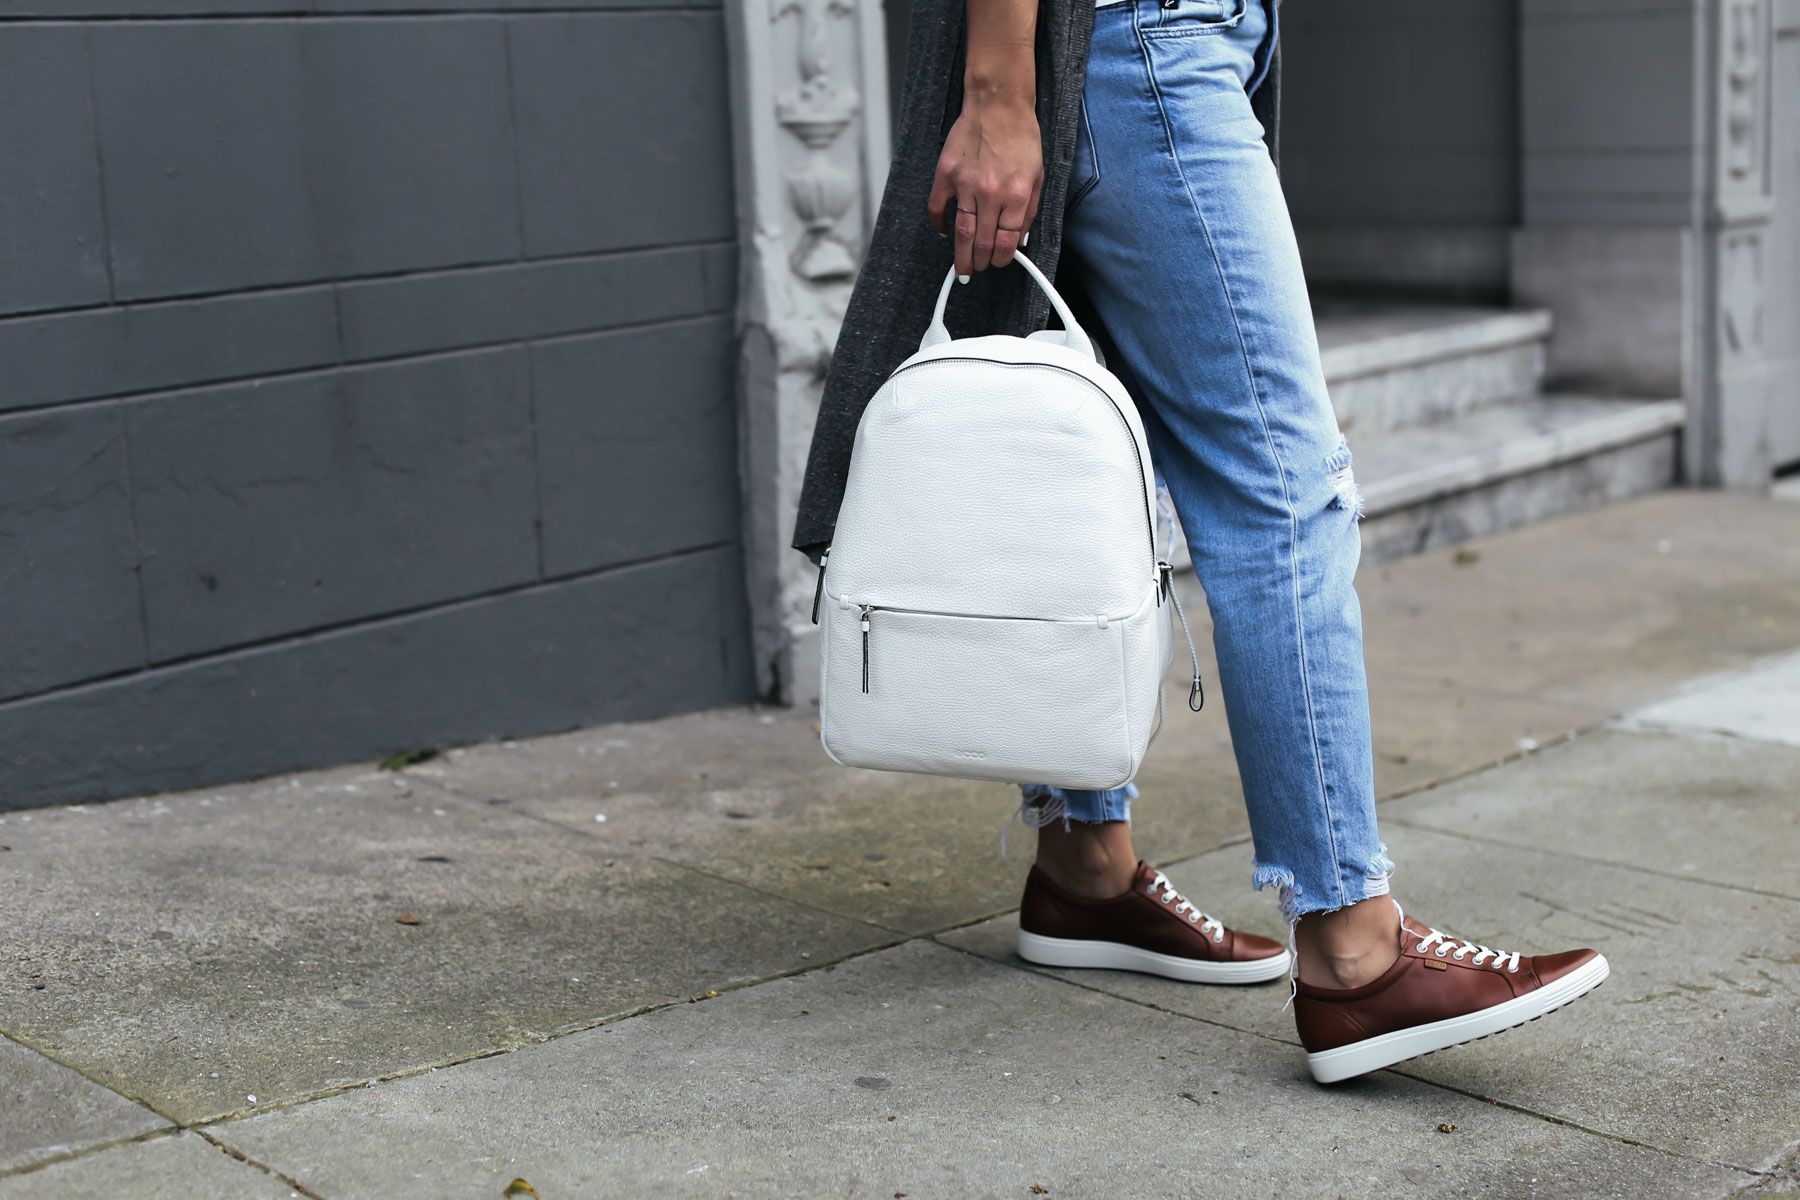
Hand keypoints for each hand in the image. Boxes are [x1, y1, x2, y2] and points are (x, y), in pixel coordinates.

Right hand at [928, 93, 1041, 276]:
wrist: (998, 103)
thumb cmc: (1021, 136)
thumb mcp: (1038, 174)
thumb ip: (1029, 209)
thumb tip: (1019, 238)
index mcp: (1017, 194)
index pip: (1008, 242)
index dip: (1004, 259)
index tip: (1001, 263)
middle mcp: (991, 192)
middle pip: (983, 242)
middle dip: (982, 263)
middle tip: (978, 269)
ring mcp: (966, 184)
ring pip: (961, 232)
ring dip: (961, 255)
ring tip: (962, 267)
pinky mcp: (946, 174)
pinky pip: (937, 208)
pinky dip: (939, 225)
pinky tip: (945, 232)